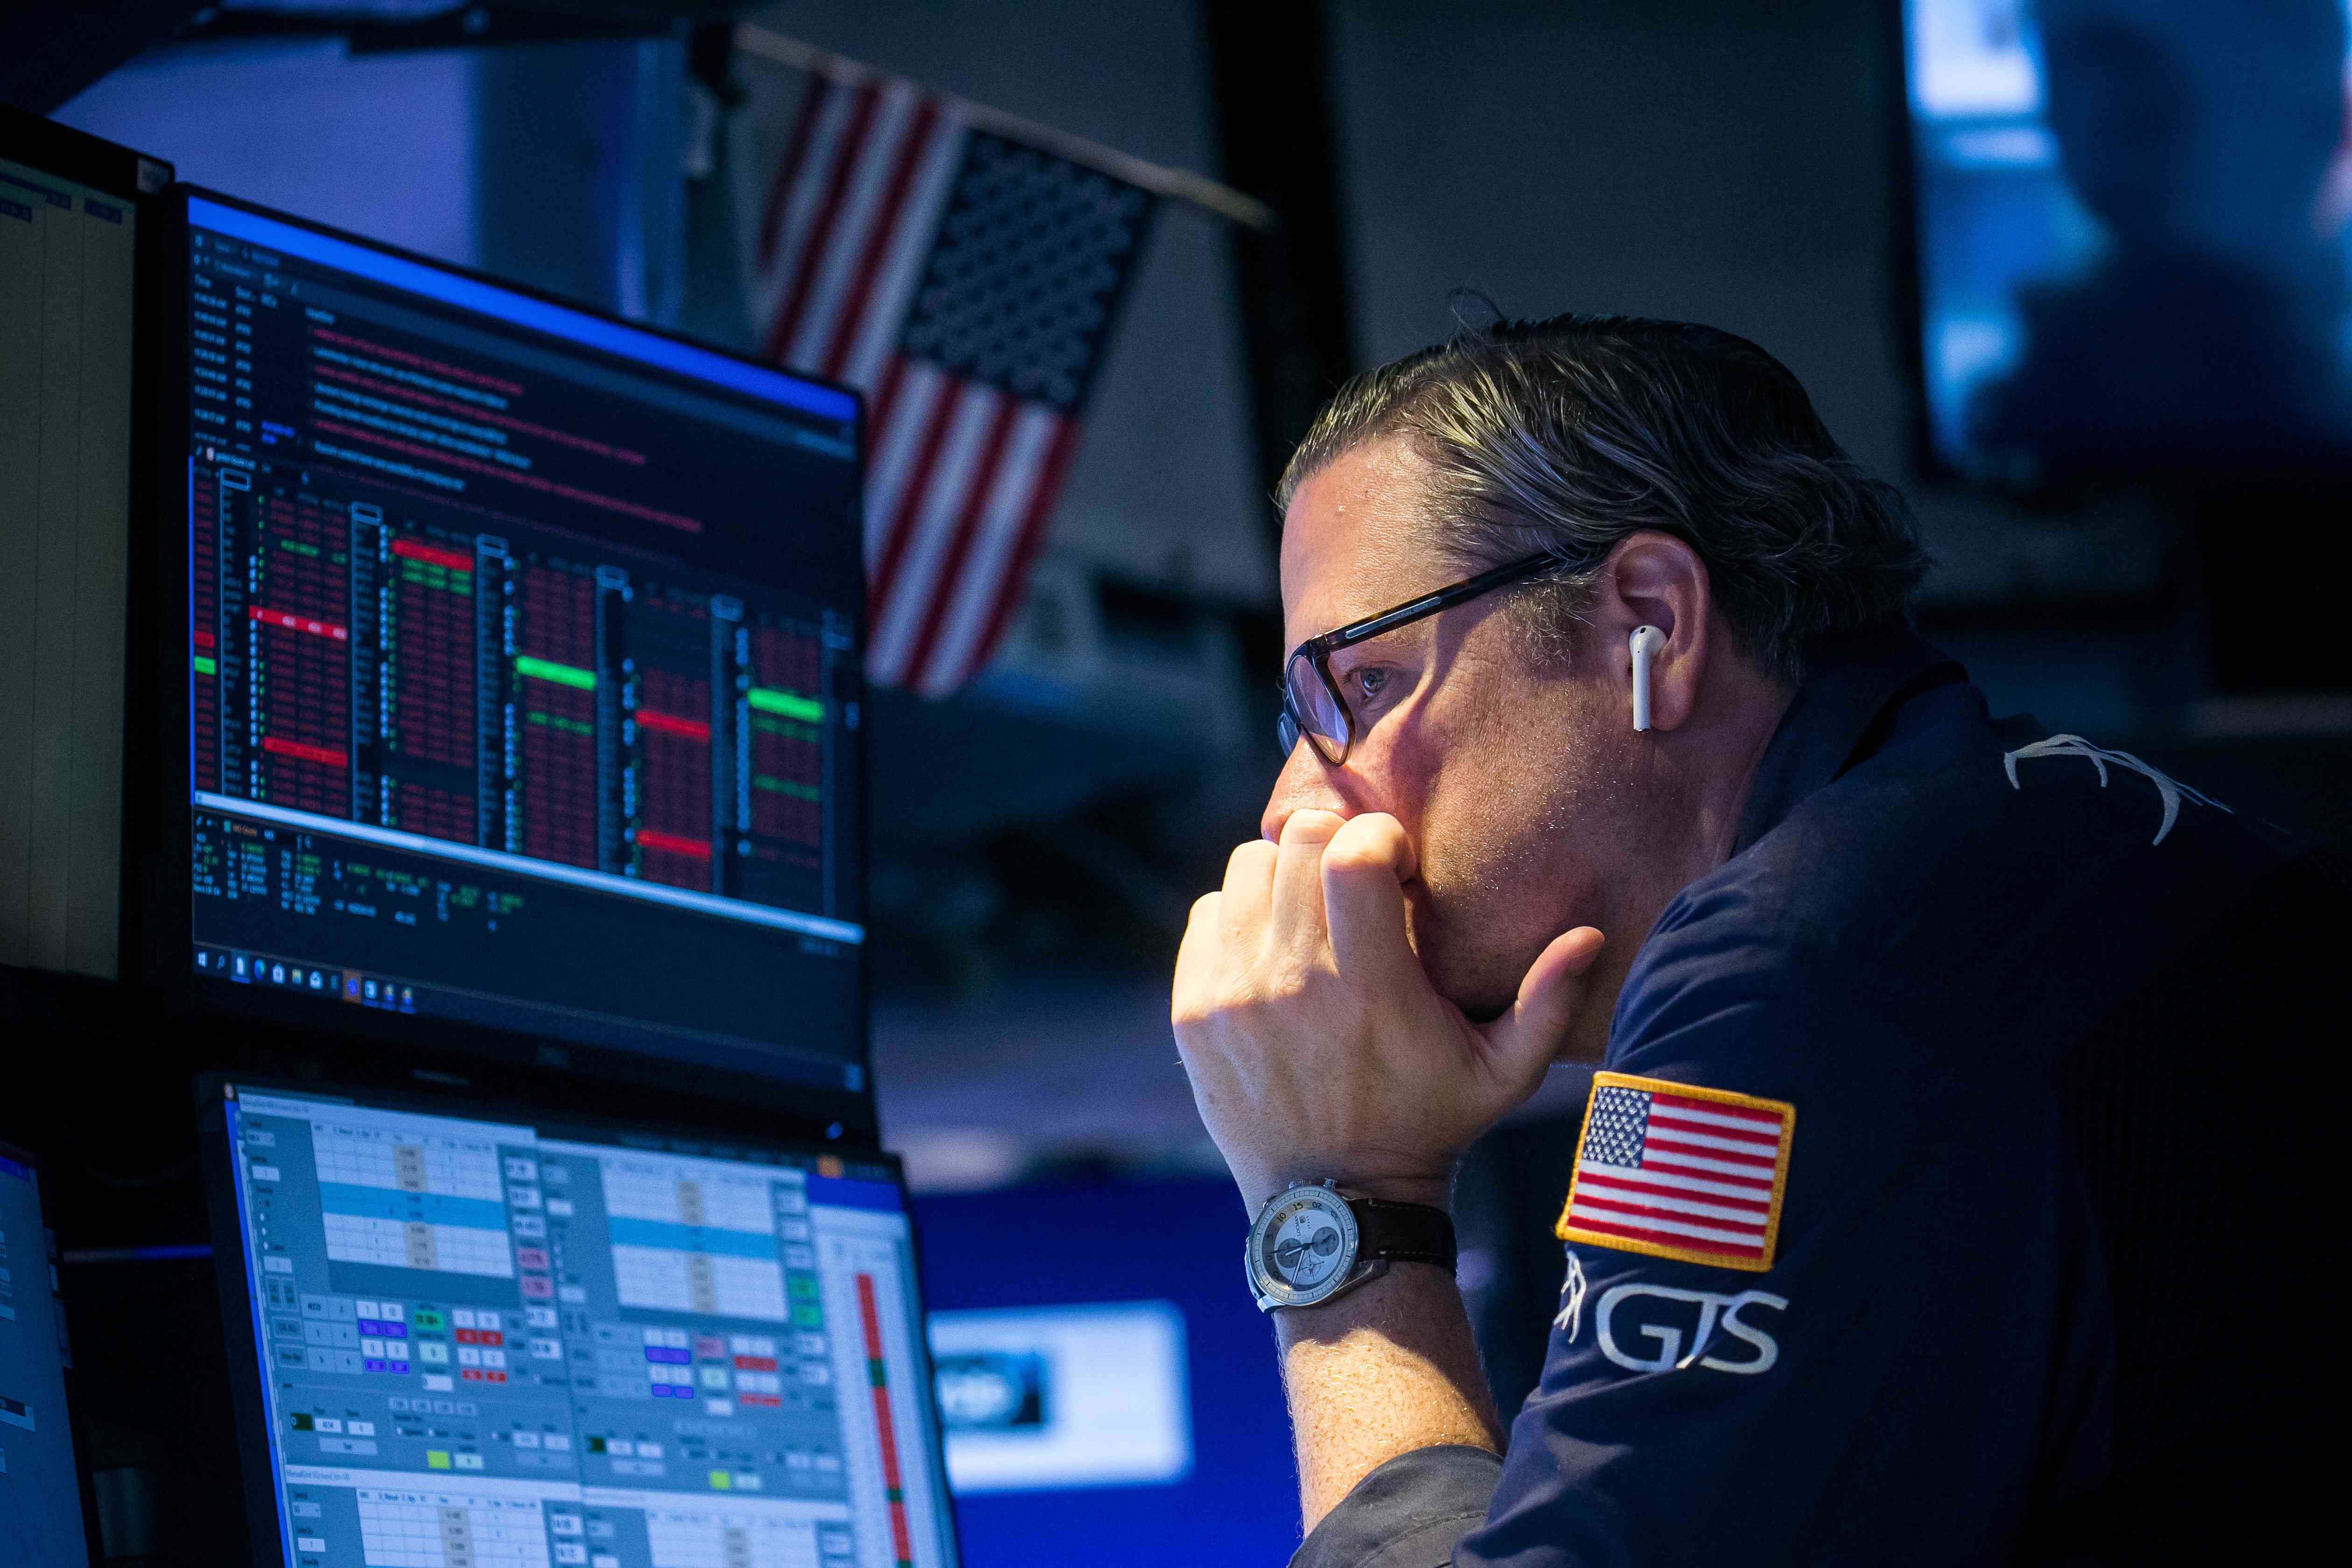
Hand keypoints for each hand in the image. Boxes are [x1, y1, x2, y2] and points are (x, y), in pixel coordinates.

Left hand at [1171, 809, 1605, 1214]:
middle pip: (1297, 845)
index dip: (1377, 837)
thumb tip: (1589, 934)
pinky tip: (1273, 948)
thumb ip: (1549, 1002)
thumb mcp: (1503, 1075)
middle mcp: (1292, 985)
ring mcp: (1233, 997)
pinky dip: (1239, 916)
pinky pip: (1207, 914)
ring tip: (1314, 911)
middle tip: (1356, 880)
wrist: (1336, 1203)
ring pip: (1248, 869)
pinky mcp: (1193, 1013)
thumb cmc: (1428, 1126)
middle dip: (1334, 845)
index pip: (1352, 856)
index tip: (1396, 863)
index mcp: (1370, 988)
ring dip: (1284, 875)